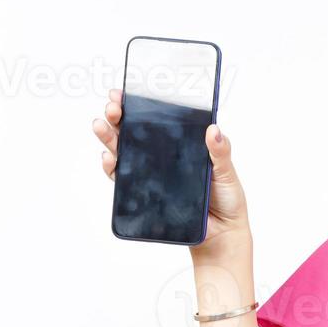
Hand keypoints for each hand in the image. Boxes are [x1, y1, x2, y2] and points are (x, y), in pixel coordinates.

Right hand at [91, 88, 250, 256]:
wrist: (222, 234)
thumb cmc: (226, 199)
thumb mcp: (227, 171)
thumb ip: (221, 152)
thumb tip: (214, 130)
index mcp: (181, 143)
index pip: (157, 119)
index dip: (138, 104)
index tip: (125, 92)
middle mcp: (163, 155)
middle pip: (134, 131)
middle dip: (118, 116)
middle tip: (112, 107)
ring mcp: (153, 173)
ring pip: (124, 151)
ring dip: (109, 137)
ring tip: (101, 125)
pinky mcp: (146, 193)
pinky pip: (124, 179)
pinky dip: (113, 168)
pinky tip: (109, 158)